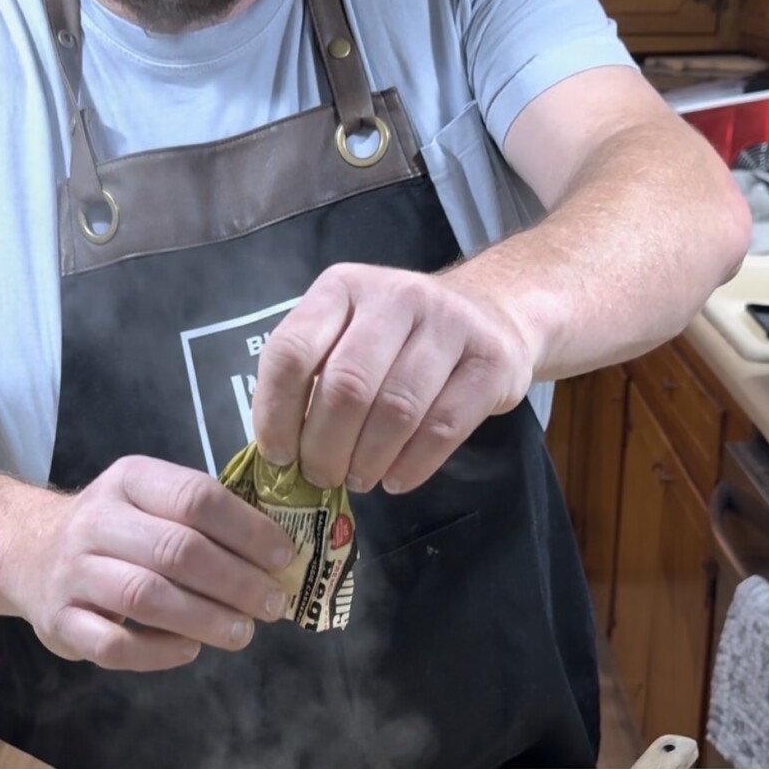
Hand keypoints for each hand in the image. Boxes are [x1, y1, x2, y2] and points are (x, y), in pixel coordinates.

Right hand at [4, 456, 296, 672]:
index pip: (196, 498)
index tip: (284, 557)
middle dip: (236, 581)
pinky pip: (114, 645)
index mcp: (130, 481)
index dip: (248, 531)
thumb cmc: (115, 531)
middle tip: (272, 604)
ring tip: (243, 633)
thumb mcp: (150, 501)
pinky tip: (190, 649)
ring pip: (146, 597)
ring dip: (205, 618)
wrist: (28, 552)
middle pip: (177, 551)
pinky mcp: (60, 622)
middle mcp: (96, 522)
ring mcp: (73, 574)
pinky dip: (159, 652)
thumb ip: (205, 519)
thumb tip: (280, 557)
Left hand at [252, 263, 542, 494]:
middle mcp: (395, 297)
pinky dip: (413, 464)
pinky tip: (397, 480)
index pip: (292, 352)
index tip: (279, 456)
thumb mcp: (349, 335)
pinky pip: (444, 426)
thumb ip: (314, 379)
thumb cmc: (402, 339)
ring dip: (368, 460)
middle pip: (347, 387)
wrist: (492, 313)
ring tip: (359, 479)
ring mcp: (449, 324)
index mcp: (343, 288)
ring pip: (396, 409)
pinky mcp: (491, 360)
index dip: (276, 413)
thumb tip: (283, 452)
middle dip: (326, 447)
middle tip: (323, 476)